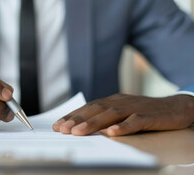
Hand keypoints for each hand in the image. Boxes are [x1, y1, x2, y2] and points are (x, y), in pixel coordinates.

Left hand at [52, 93, 193, 135]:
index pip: (88, 108)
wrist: (177, 107)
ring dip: (93, 123)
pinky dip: (123, 126)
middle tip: (61, 129)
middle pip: (95, 109)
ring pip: (110, 114)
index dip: (72, 116)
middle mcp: (120, 101)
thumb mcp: (123, 112)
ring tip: (78, 132)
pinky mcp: (149, 115)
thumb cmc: (145, 111)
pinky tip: (112, 133)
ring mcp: (134, 107)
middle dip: (76, 120)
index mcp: (112, 101)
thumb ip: (106, 118)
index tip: (57, 125)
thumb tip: (84, 128)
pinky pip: (135, 120)